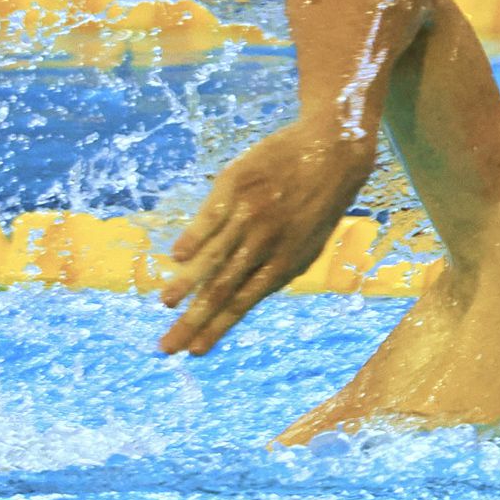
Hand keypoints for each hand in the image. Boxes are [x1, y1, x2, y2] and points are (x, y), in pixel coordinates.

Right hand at [159, 118, 372, 354]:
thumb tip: (248, 297)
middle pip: (222, 288)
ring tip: (166, 304)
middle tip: (167, 346)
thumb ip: (279, 269)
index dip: (219, 328)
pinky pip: (209, 216)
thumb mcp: (309, 243)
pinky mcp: (235, 185)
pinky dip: (193, 238)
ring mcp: (249, 213)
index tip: (196, 351)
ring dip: (186, 283)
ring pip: (212, 255)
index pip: (244, 303)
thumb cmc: (319, 202)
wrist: (332, 148)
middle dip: (193, 320)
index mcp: (285, 261)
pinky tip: (176, 258)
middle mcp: (265, 242)